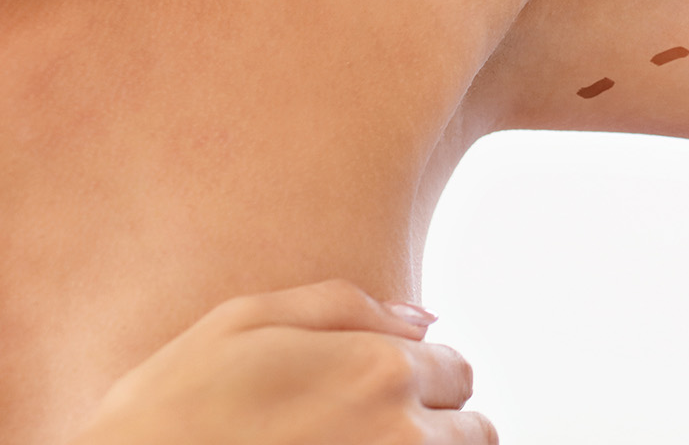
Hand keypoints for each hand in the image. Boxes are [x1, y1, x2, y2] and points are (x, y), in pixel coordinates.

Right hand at [71, 280, 494, 444]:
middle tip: (368, 436)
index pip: (458, 370)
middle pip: (474, 433)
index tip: (376, 396)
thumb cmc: (164, 414)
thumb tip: (426, 318)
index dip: (423, 380)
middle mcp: (399, 436)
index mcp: (377, 371)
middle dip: (437, 430)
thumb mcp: (242, 324)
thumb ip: (345, 307)